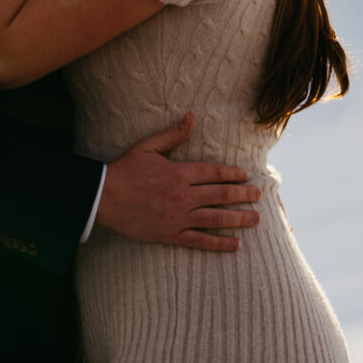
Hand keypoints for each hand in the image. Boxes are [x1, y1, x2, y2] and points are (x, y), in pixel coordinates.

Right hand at [97, 114, 261, 251]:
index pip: (214, 173)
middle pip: (221, 195)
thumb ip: (173, 135)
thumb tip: (192, 118)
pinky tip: (235, 244)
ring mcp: (178, 217)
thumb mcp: (147, 146)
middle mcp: (183, 196)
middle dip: (243, 195)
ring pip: (216, 219)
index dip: (234, 174)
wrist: (103, 198)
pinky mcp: (170, 234)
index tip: (246, 176)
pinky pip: (200, 241)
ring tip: (255, 219)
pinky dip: (219, 243)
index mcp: (179, 173)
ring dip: (238, 219)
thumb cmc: (125, 170)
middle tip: (258, 196)